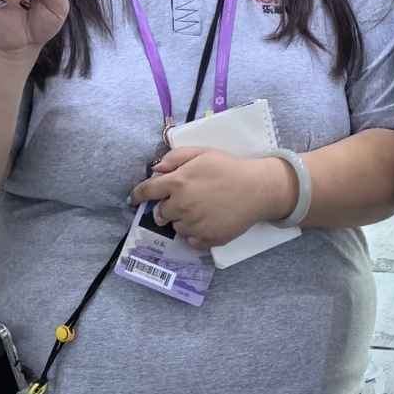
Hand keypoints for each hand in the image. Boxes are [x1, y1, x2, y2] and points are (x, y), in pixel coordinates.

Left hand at [133, 144, 296, 250]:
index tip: (135, 198)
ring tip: (200, 209)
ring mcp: (194, 225)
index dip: (138, 194)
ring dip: (182, 220)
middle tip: (182, 200)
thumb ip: (175, 158)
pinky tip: (207, 222)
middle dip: (166, 207)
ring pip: (176, 227)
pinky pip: (191, 240)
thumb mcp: (202, 153)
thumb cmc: (229, 167)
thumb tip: (155, 169)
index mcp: (178, 183)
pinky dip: (195, 234)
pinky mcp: (207, 239)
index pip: (147, 192)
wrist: (258, 189)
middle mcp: (182, 206)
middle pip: (161, 213)